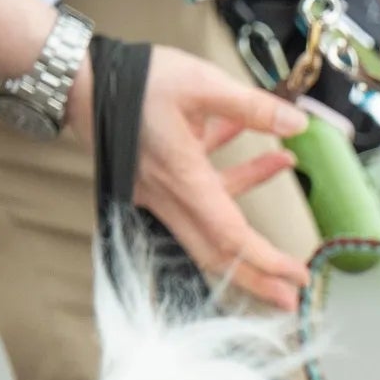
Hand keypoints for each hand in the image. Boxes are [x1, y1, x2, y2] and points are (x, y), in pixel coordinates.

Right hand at [68, 45, 311, 310]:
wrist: (80, 81)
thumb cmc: (135, 80)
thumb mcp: (201, 84)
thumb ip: (252, 107)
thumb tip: (299, 125)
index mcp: (181, 180)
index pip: (230, 236)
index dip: (265, 261)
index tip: (297, 277)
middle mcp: (168, 198)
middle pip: (216, 253)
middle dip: (256, 277)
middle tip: (291, 299)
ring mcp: (160, 194)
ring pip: (211, 228)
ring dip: (250, 233)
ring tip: (287, 226)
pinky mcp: (157, 182)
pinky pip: (202, 195)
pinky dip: (236, 182)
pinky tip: (270, 158)